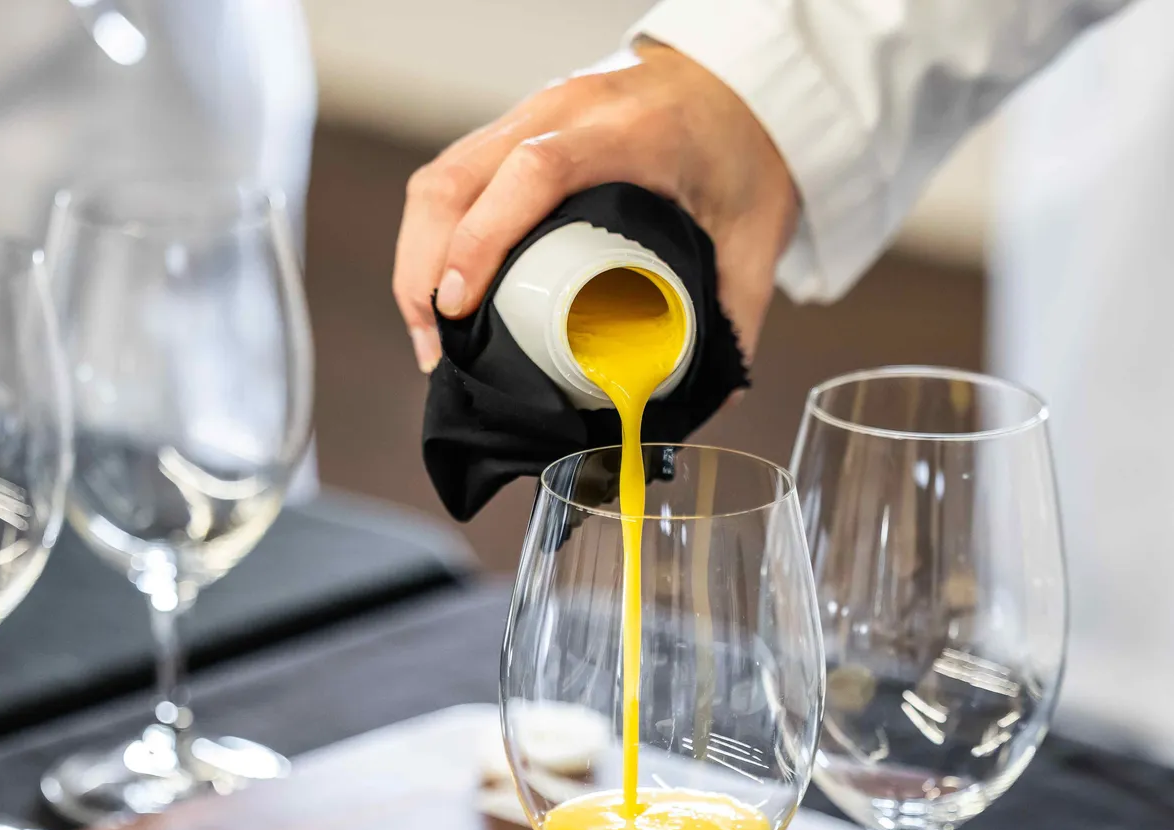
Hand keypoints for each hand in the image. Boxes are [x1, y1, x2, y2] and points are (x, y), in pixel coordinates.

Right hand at [393, 40, 797, 373]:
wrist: (742, 84)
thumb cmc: (746, 149)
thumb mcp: (754, 233)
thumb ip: (733, 315)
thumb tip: (709, 401)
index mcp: (626, 132)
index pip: (531, 174)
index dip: (481, 242)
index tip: (458, 308)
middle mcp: (562, 112)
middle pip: (455, 178)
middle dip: (423, 269)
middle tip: (436, 349)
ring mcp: (531, 115)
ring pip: (440, 178)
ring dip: (419, 258)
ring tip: (432, 334)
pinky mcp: (516, 129)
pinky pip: (452, 177)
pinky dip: (434, 237)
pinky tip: (443, 291)